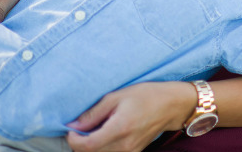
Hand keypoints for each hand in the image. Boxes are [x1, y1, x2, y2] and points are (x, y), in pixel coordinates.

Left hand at [66, 82, 194, 151]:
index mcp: (119, 127)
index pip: (87, 145)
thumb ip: (95, 112)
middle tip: (80, 127)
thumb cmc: (146, 95)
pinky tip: (105, 135)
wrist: (171, 105)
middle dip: (80, 143)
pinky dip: (102, 149)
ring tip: (93, 130)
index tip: (71, 129)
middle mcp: (124, 145)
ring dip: (90, 147)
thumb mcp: (118, 96)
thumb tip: (75, 125)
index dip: (73, 140)